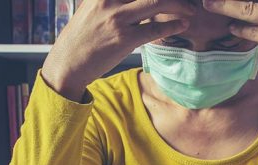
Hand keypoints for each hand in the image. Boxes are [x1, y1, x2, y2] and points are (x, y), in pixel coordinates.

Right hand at [42, 0, 194, 100]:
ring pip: (156, 3)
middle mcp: (109, 1)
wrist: (67, 65)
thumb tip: (131, 3)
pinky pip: (155, 30)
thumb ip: (111, 3)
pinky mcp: (124, 40)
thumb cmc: (81, 40)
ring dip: (178, 5)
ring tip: (190, 10)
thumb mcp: (91, 10)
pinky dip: (172, 26)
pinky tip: (181, 25)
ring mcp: (117, 19)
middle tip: (186, 0)